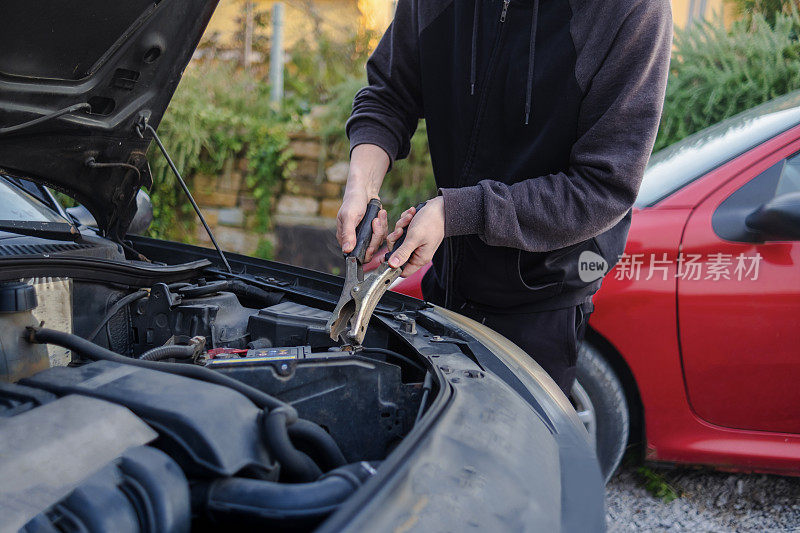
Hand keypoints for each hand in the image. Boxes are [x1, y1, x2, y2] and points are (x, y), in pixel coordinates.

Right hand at [336, 144, 389, 261]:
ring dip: (381, 227)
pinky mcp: (375, 231)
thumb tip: (346, 250)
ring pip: (379, 241)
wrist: (363, 190)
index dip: (366, 252)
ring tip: (379, 214)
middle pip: (370, 249)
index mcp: (346, 239)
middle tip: (375, 221)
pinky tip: (381, 213)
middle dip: (376, 235)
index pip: (357, 255)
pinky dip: (384, 224)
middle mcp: (356, 240)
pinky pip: (384, 234)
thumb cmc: (353, 201)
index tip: (372, 245)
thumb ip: (348, 233)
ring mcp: (366, 236)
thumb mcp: (349, 216)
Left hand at [386, 196, 444, 276]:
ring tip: (409, 218)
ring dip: (400, 226)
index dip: (393, 264)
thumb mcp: (415, 238)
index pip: (402, 271)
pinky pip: (402, 230)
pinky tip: (411, 215)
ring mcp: (415, 243)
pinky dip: (404, 222)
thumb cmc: (431, 222)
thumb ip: (403, 252)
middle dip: (396, 239)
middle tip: (401, 230)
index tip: (386, 255)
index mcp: (419, 258)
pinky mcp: (413, 234)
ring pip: (398, 239)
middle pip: (396, 252)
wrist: (441, 207)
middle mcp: (417, 252)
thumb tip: (392, 265)